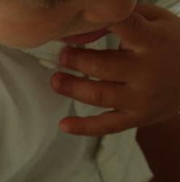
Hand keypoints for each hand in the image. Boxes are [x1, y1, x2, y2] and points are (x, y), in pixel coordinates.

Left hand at [51, 4, 179, 135]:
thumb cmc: (175, 45)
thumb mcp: (160, 22)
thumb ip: (130, 15)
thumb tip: (95, 11)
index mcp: (151, 40)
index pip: (121, 26)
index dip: (96, 22)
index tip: (75, 24)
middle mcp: (146, 70)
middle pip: (101, 65)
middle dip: (75, 60)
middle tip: (62, 55)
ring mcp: (141, 97)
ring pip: (99, 94)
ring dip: (72, 87)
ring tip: (56, 80)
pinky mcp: (137, 117)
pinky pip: (107, 126)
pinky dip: (83, 128)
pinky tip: (64, 125)